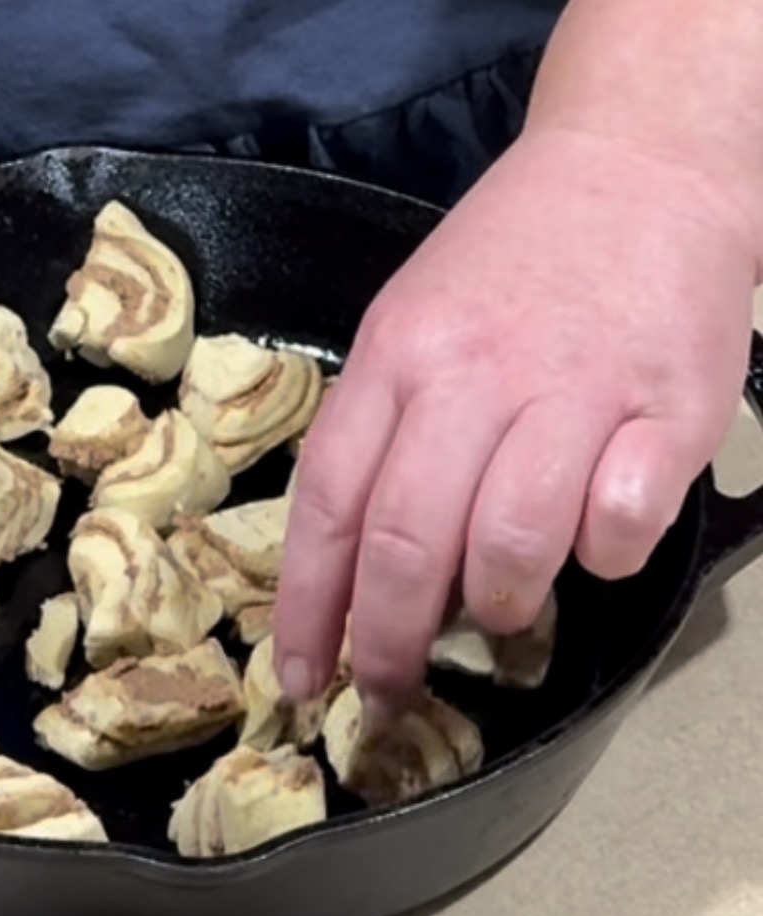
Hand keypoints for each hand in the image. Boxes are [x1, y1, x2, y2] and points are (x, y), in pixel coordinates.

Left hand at [274, 126, 758, 714]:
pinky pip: (620, 525)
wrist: (639, 164)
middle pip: (409, 541)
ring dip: (497, 605)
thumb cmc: (509, 264)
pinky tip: (595, 529)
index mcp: (395, 357)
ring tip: (499, 607)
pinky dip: (602, 555)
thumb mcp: (411, 326)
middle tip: (386, 694)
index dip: (308, 605)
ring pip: (511, 545)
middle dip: (388, 642)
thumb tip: (358, 570)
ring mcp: (575, 390)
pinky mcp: (669, 408)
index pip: (330, 503)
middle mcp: (473, 375)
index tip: (302, 677)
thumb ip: (382, 435)